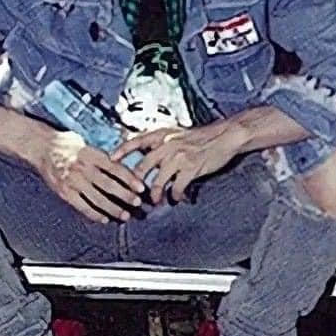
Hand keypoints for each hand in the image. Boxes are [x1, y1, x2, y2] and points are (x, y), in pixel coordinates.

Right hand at [35, 130, 145, 223]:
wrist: (40, 146)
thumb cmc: (65, 143)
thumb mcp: (85, 143)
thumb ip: (101, 155)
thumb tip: (123, 164)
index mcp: (90, 154)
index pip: (115, 168)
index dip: (129, 178)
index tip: (141, 187)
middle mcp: (82, 168)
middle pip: (108, 185)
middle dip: (125, 195)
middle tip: (137, 203)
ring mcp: (72, 181)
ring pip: (97, 198)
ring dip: (113, 208)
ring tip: (125, 215)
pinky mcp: (64, 191)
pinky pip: (82, 206)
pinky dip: (94, 214)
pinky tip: (105, 219)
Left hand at [110, 121, 248, 204]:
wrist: (225, 136)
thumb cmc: (201, 138)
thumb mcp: (177, 134)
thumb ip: (161, 144)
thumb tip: (146, 154)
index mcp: (162, 135)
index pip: (136, 141)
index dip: (122, 150)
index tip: (110, 160)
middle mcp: (167, 144)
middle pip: (143, 166)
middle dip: (135, 183)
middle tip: (133, 194)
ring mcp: (179, 156)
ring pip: (158, 180)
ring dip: (155, 194)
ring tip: (155, 201)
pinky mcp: (191, 167)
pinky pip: (176, 186)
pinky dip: (174, 195)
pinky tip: (176, 198)